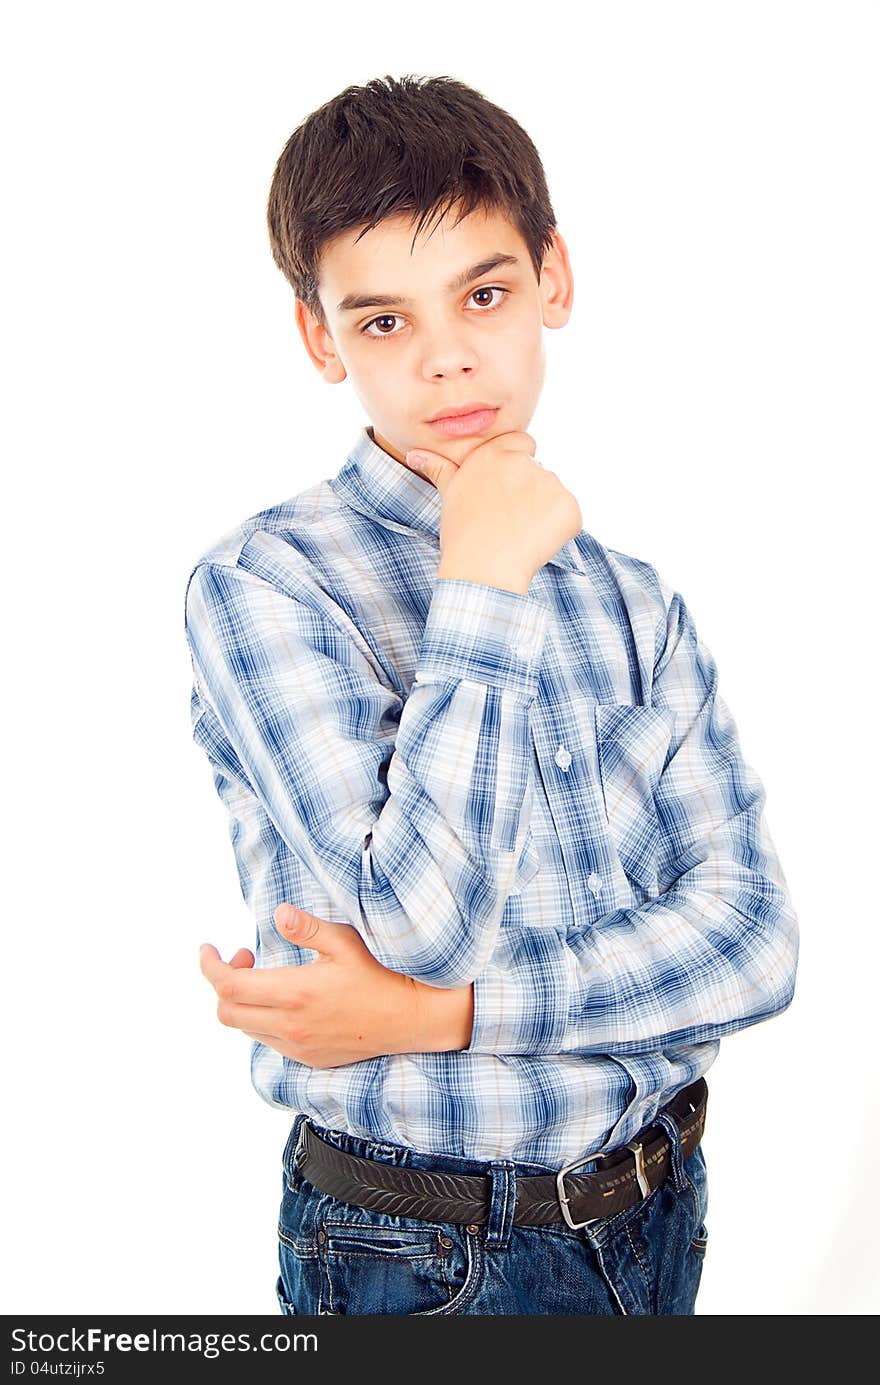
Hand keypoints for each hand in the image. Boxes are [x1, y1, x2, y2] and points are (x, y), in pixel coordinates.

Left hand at [199, 904, 472, 1066]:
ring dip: (243, 1002)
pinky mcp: (309, 1057)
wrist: (413, 1018)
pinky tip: (286, 1000)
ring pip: (246, 1028)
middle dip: (223, 983)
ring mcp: (299, 1046)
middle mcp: (290, 1026)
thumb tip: (277, 914)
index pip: (228, 986)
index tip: (208, 949)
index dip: (210, 966)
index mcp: (295, 994)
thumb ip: (307, 930)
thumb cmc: (382, 974)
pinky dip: (262, 1018)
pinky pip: (268, 1040)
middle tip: (244, 958)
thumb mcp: (346, 943)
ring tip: (266, 976)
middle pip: (227, 1012)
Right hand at [405, 431, 581, 591]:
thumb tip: (414, 454)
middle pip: (539, 474)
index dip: (518, 469)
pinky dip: (558, 532)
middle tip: (507, 522)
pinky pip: (568, 517)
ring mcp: (550, 483)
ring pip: (554, 497)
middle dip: (530, 496)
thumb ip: (439, 468)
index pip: (523, 444)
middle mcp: (524, 462)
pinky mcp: (568, 507)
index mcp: (496, 454)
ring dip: (544, 514)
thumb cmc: (462, 534)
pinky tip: (535, 545)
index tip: (507, 494)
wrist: (481, 569)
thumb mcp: (449, 494)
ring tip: (519, 536)